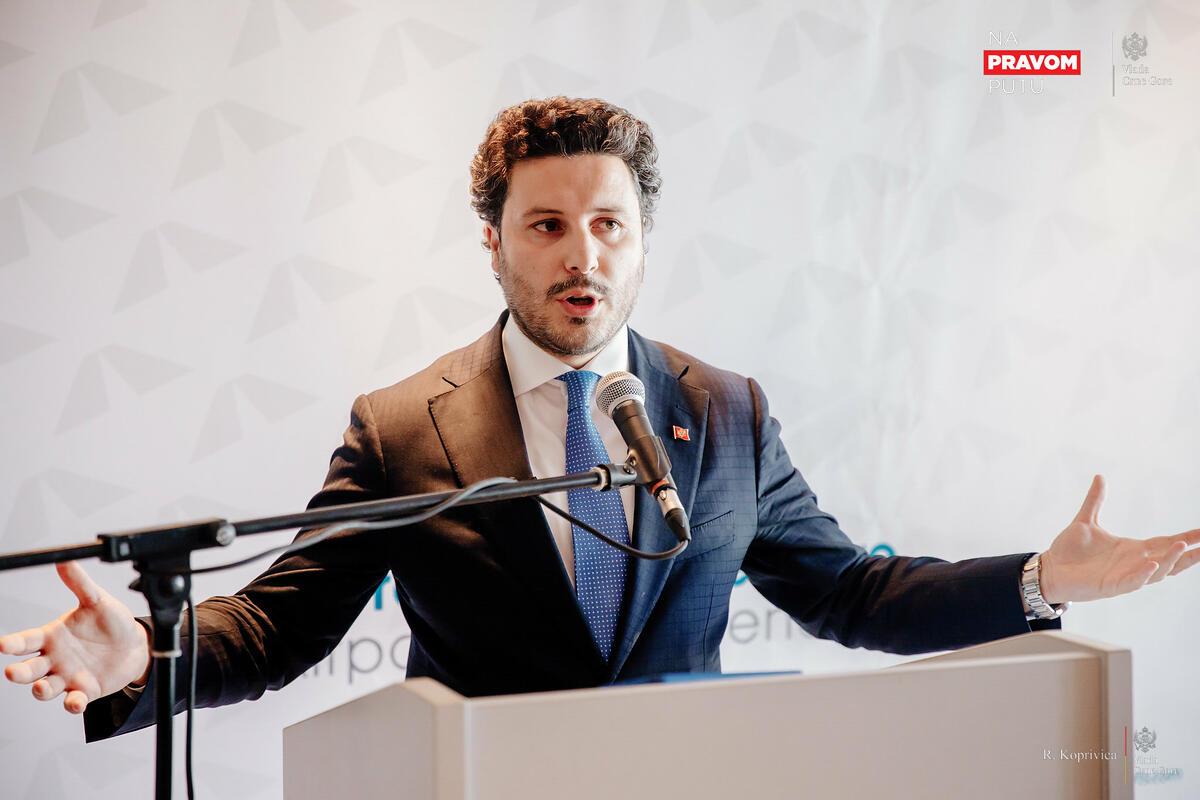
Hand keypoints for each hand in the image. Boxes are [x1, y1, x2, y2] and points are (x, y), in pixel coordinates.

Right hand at [0, 561, 150, 713]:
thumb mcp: (96, 601)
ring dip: (41, 690)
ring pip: (46, 688)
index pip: (27, 640)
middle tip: (13, 672)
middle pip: (29, 669)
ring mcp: (68, 677)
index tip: (1, 645)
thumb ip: (79, 584)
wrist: (134, 645)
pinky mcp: (85, 691)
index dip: (12, 644)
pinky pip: (74, 701)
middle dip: (19, 673)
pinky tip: (75, 701)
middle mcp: (55, 659)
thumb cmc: (110, 622)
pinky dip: (72, 703)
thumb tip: (65, 560)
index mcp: (52, 637)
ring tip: (40, 688)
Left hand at [1039, 475, 1199, 603]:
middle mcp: (1134, 563)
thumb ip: (1096, 500)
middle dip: (1190, 552)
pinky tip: (1153, 565)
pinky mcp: (1111, 586)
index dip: (1187, 537)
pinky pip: (1132, 582)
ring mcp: (1125, 576)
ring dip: (1171, 560)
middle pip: (1170, 558)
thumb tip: (1100, 476)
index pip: (1166, 542)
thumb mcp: (1086, 520)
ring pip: (1157, 572)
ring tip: (1184, 546)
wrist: (1050, 569)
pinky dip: (1143, 574)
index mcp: (1132, 549)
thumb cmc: (1068, 550)